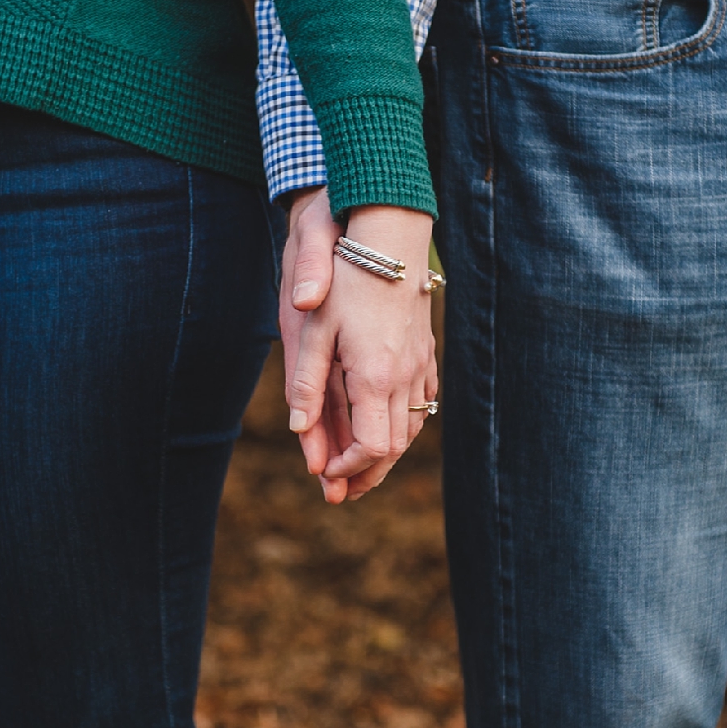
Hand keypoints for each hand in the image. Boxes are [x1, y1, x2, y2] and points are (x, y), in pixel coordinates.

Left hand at [280, 187, 437, 503]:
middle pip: (395, 446)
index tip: (325, 474)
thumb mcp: (314, 330)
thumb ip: (307, 383)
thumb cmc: (346, 278)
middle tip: (343, 492)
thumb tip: (300, 432)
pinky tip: (390, 425)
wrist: (389, 235)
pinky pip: (423, 400)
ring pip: (413, 426)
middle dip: (368, 474)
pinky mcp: (426, 350)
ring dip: (388, 454)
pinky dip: (405, 424)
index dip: (349, 469)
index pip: (372, 448)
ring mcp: (421, 363)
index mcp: (375, 376)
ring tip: (364, 469)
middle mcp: (405, 376)